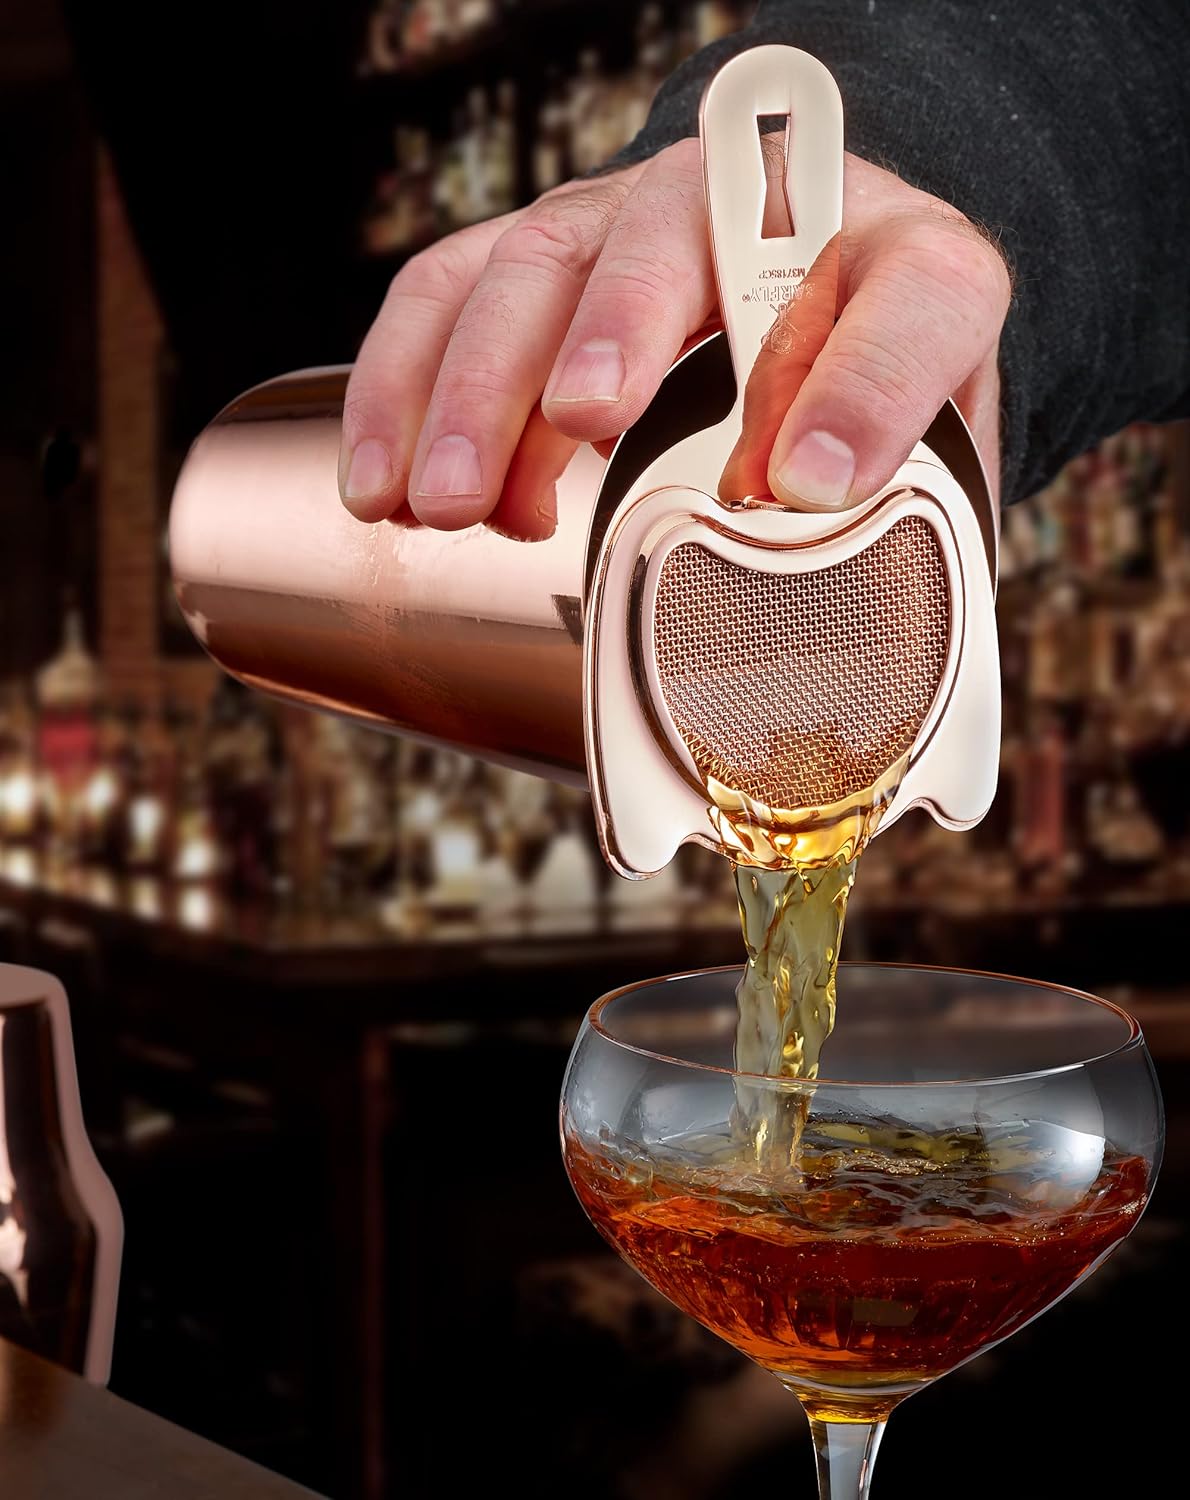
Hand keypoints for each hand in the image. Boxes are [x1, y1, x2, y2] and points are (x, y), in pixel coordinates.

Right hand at [339, 137, 1010, 532]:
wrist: (809, 293)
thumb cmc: (857, 385)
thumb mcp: (922, 445)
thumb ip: (898, 490)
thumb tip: (816, 550)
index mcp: (899, 265)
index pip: (911, 294)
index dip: (864, 383)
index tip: (810, 482)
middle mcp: (752, 212)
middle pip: (667, 241)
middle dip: (614, 335)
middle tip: (577, 429)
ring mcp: (628, 225)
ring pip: (528, 269)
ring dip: (476, 386)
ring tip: (445, 503)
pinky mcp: (540, 262)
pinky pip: (445, 296)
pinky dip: (402, 388)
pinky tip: (390, 488)